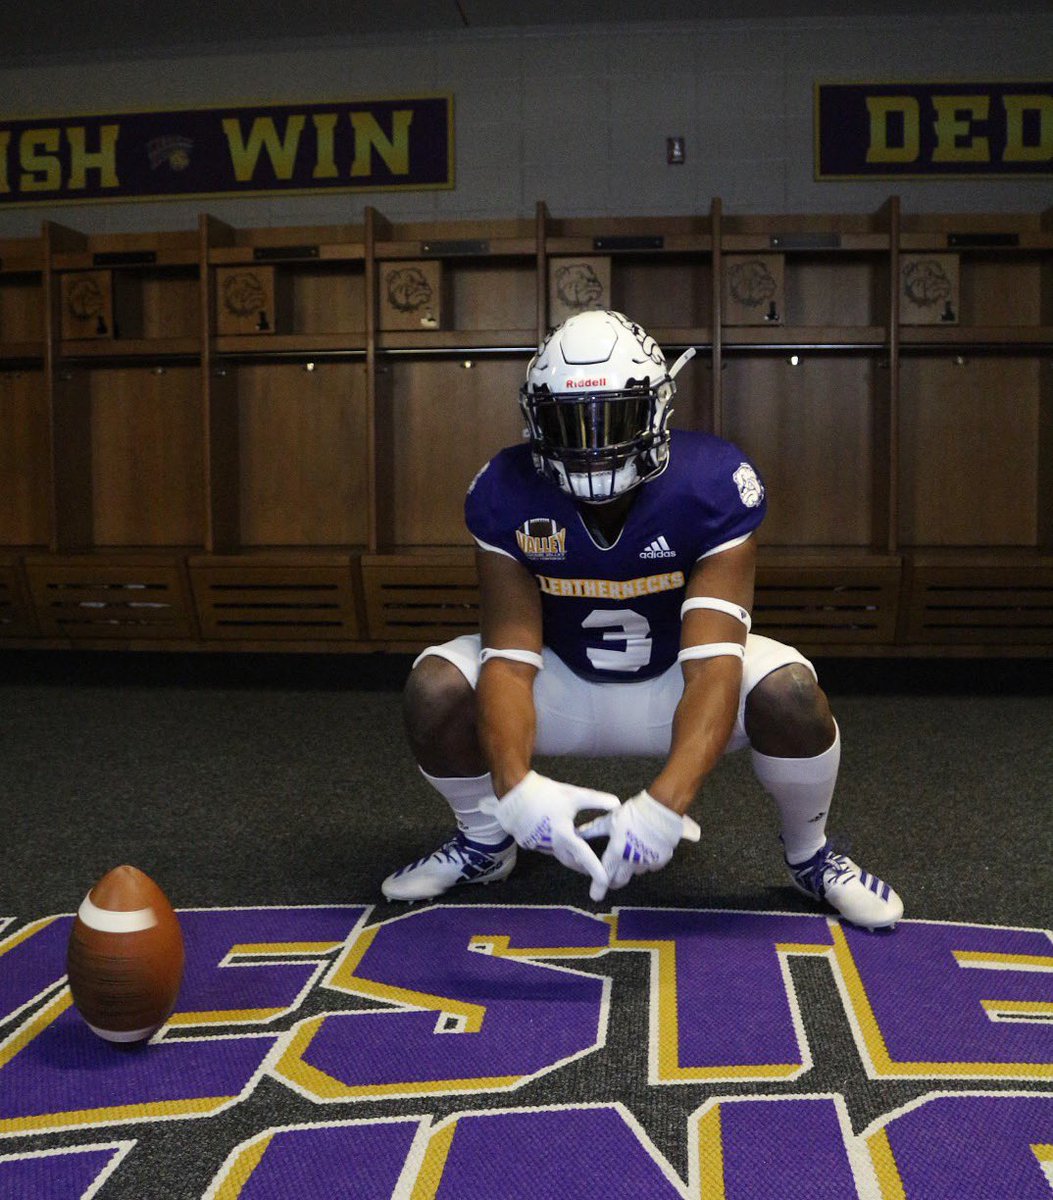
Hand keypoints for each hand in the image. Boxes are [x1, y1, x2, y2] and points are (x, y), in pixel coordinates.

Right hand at [479, 771, 618, 893]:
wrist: (514, 792)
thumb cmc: (545, 793)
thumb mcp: (574, 795)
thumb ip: (596, 800)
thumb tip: (616, 804)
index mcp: (564, 835)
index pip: (585, 857)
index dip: (597, 870)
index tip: (606, 882)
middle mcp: (551, 845)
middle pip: (573, 862)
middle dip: (587, 868)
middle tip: (600, 872)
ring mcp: (539, 846)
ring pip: (561, 857)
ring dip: (574, 859)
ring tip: (586, 860)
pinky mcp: (530, 843)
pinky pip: (550, 851)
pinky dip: (561, 850)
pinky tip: (565, 844)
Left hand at [580, 790, 700, 901]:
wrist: (661, 809)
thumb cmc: (632, 813)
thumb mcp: (609, 820)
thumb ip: (593, 830)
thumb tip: (577, 834)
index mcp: (616, 852)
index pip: (604, 875)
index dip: (598, 887)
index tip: (595, 896)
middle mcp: (631, 861)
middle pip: (620, 880)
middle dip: (614, 880)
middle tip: (610, 877)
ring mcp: (647, 862)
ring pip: (635, 872)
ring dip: (630, 868)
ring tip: (629, 854)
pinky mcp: (661, 860)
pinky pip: (650, 866)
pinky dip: (645, 861)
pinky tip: (644, 850)